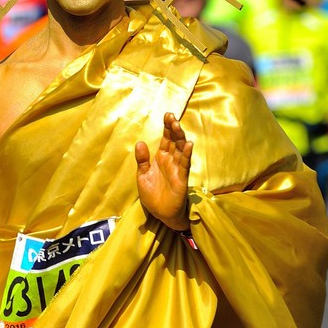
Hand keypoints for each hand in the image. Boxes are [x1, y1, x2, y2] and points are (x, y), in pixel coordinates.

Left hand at [136, 112, 191, 231]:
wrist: (161, 213)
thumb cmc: (152, 195)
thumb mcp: (142, 176)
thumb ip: (142, 160)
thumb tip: (140, 143)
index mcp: (161, 158)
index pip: (165, 139)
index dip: (167, 127)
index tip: (167, 114)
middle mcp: (171, 160)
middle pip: (174, 141)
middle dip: (173, 128)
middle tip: (172, 116)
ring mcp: (177, 168)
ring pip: (180, 149)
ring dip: (179, 137)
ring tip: (177, 125)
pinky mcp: (182, 178)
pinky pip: (185, 164)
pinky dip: (186, 154)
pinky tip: (187, 144)